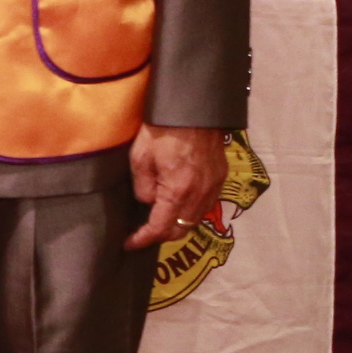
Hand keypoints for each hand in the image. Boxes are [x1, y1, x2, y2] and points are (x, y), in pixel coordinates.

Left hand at [127, 123, 223, 251]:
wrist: (193, 109)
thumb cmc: (162, 130)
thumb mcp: (140, 158)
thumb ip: (143, 188)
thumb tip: (149, 202)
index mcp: (178, 192)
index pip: (160, 228)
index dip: (143, 239)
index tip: (130, 243)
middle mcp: (200, 195)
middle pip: (181, 230)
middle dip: (161, 236)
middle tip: (143, 234)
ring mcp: (213, 186)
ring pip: (196, 220)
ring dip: (178, 225)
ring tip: (161, 221)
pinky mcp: (221, 177)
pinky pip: (206, 205)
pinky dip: (192, 212)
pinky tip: (180, 205)